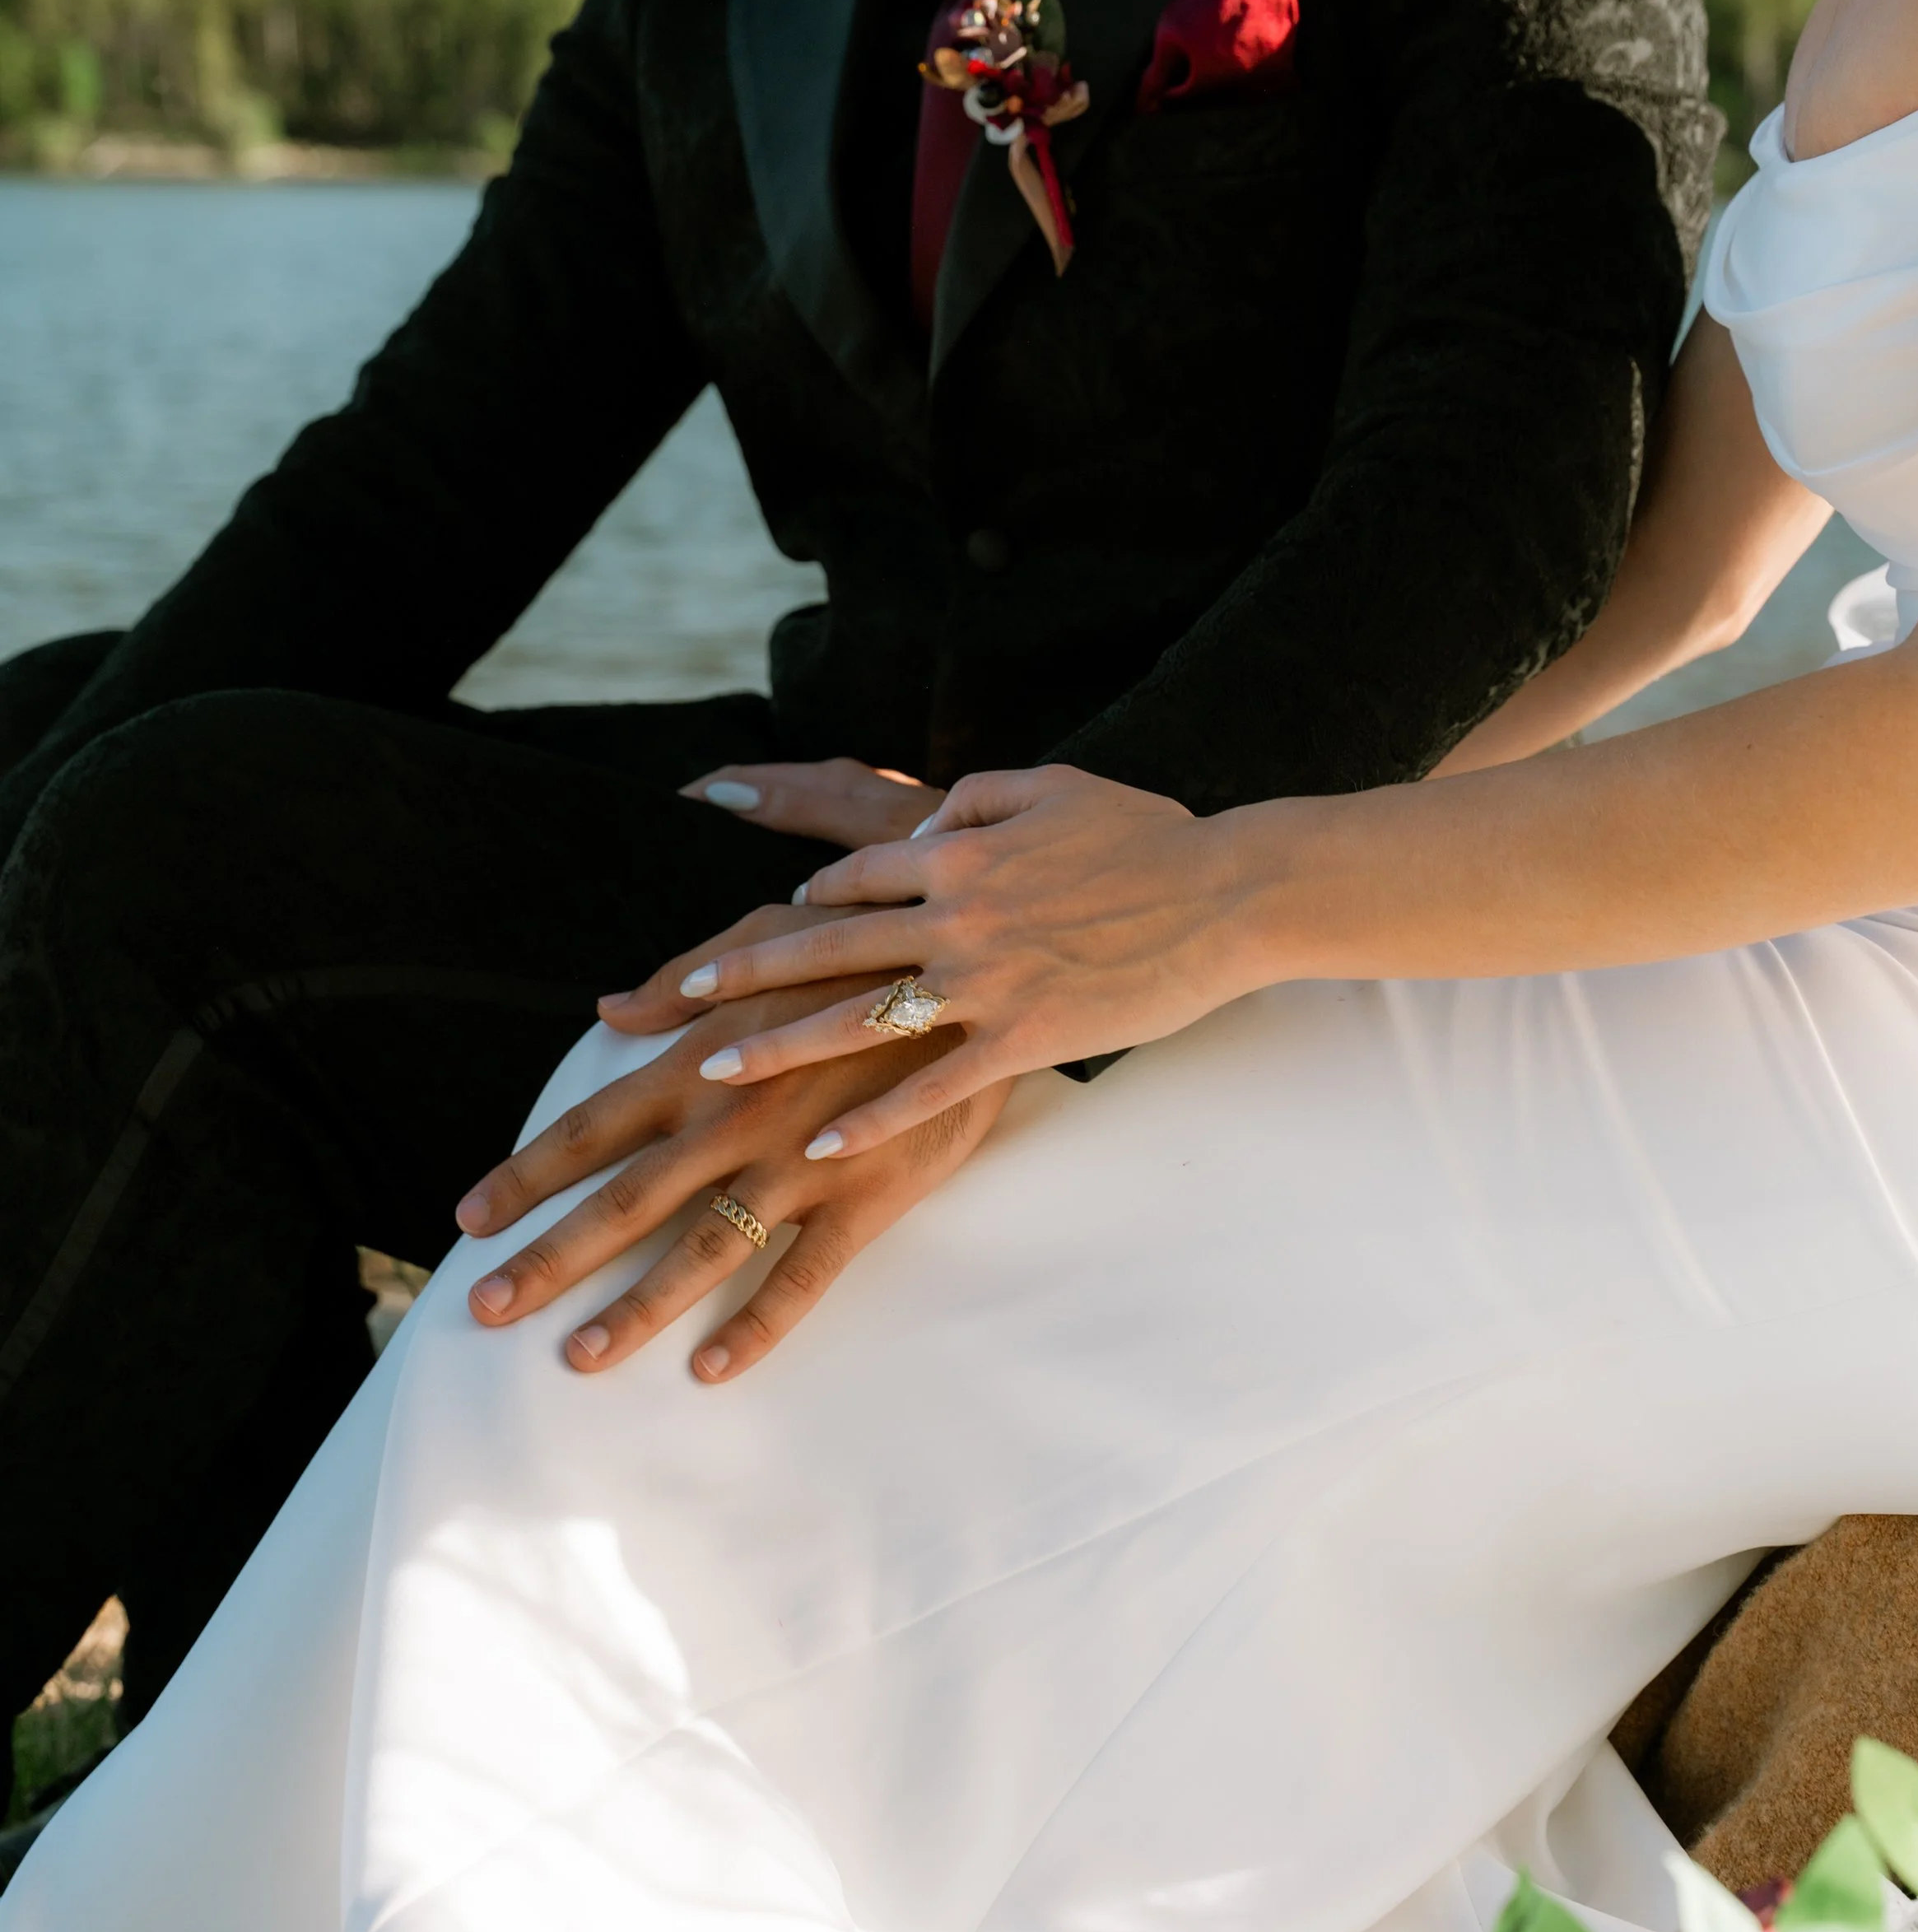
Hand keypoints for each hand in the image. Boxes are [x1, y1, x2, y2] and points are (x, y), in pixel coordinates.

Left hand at [457, 902, 1010, 1382]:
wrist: (969, 976)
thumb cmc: (860, 952)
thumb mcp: (763, 940)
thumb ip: (682, 982)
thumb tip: (607, 1008)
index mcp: (700, 1061)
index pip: (592, 1128)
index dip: (527, 1175)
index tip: (470, 1221)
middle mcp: (732, 1119)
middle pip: (624, 1200)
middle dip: (550, 1257)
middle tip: (486, 1308)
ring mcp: (796, 1163)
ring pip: (701, 1248)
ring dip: (636, 1306)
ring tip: (579, 1355)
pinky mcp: (862, 1197)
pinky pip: (801, 1273)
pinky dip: (756, 1322)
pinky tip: (711, 1367)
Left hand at [639, 767, 1256, 1158]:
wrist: (1225, 894)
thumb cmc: (1150, 836)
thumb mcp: (1056, 786)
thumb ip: (980, 798)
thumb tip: (929, 826)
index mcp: (960, 856)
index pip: (856, 877)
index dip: (805, 901)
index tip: (760, 922)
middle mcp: (955, 918)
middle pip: (826, 948)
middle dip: (744, 973)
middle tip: (679, 999)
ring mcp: (985, 983)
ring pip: (857, 1019)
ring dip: (779, 1046)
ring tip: (715, 1071)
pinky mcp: (1022, 1038)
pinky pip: (929, 1086)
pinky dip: (870, 1118)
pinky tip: (821, 1146)